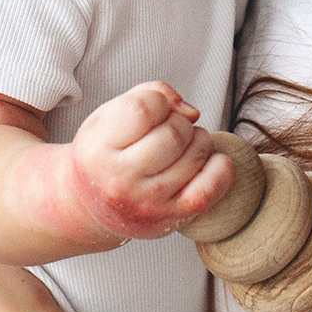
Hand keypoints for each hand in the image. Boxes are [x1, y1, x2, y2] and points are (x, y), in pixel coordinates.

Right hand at [70, 80, 233, 237]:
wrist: (91, 209)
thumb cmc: (105, 154)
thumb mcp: (109, 115)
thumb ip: (150, 94)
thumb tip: (191, 112)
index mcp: (98, 149)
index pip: (145, 107)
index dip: (158, 102)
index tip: (153, 111)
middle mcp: (120, 180)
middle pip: (176, 131)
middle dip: (180, 122)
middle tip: (170, 130)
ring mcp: (148, 202)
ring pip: (197, 152)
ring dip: (198, 140)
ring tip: (182, 146)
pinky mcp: (172, 217)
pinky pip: (211, 187)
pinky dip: (220, 167)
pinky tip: (208, 161)